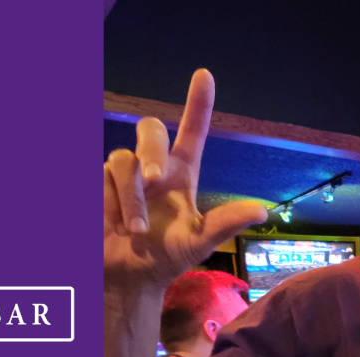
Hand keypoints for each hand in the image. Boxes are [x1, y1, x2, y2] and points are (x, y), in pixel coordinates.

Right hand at [104, 69, 267, 286]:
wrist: (128, 278)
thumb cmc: (166, 258)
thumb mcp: (198, 243)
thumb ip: (225, 224)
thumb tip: (262, 211)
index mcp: (181, 174)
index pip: (192, 131)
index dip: (198, 103)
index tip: (204, 75)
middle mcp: (152, 167)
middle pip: (148, 130)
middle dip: (150, 150)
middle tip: (154, 180)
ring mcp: (123, 174)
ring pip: (121, 161)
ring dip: (130, 198)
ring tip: (135, 231)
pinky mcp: (97, 185)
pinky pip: (99, 179)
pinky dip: (110, 205)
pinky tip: (113, 227)